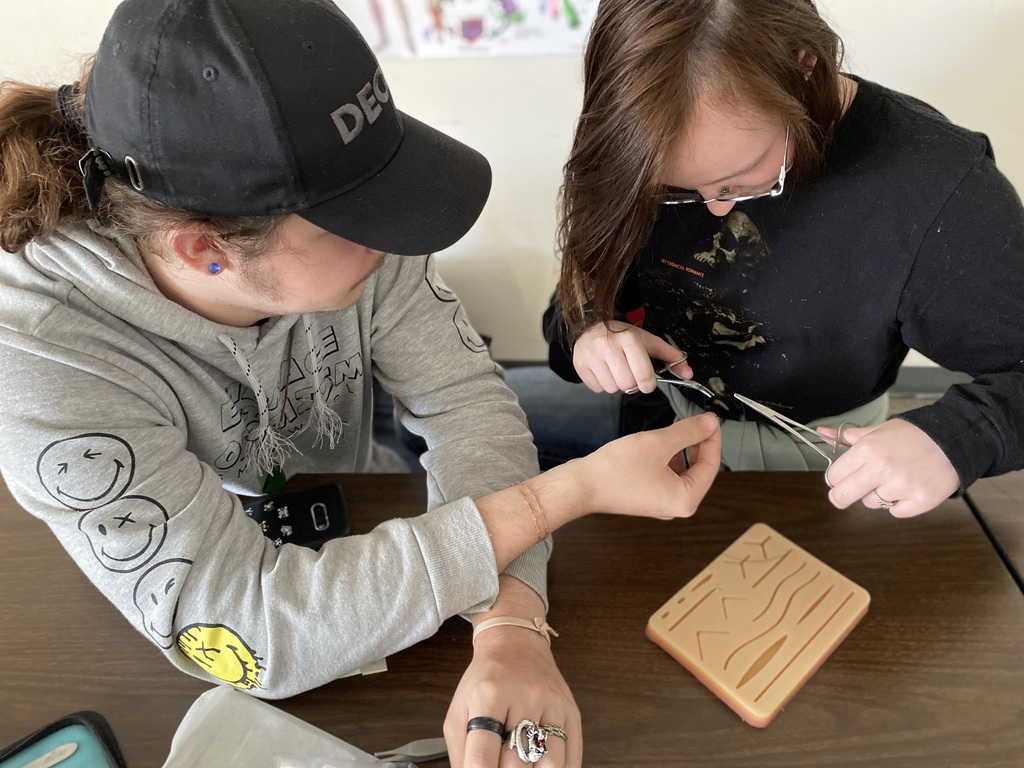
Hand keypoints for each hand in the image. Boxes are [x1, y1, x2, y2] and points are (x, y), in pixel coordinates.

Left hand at [444, 628, 580, 767]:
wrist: (516, 646)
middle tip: (500, 766)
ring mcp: (552, 705)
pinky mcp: (571, 712)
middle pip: (517, 764)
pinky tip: (542, 766)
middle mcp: (524, 698)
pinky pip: (571, 757)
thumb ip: (460, 752)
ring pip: (550, 764)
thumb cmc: (487, 680)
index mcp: (489, 696)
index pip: (483, 753)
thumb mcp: (459, 710)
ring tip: (522, 766)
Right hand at [477, 415, 720, 571]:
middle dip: (697, 444)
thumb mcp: (658, 443)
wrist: (582, 485)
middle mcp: (677, 506)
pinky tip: (658, 444)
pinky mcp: (647, 497)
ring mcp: (661, 503)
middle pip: (698, 470)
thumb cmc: (618, 469)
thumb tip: (711, 423)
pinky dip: (667, 459)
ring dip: (681, 450)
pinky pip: (666, 475)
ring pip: (681, 471)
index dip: (712, 438)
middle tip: (697, 421)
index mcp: (686, 499)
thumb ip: (688, 432)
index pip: (710, 465)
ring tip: (675, 429)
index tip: (711, 419)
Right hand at [573, 321, 692, 393]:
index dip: (648, 384)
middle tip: (629, 372)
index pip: (643, 375)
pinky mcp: (580, 365)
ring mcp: (591, 355)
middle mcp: (608, 345)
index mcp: (629, 338)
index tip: (647, 381)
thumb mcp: (649, 342)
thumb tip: (689, 374)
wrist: (590, 328)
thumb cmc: (623, 337)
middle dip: (631, 383)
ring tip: (615, 370)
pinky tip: (603, 371)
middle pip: (627, 385)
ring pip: (612, 388)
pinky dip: (602, 384)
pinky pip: (597, 388)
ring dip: (617, 384)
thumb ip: (670, 357)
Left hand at [819, 419, 959, 517]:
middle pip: (842, 496)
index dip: (837, 478)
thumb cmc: (913, 434)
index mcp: (867, 450)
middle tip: (853, 489)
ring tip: (895, 478)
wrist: (954, 439)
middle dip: (843, 495)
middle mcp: (882, 469)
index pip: (833, 476)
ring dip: (878, 495)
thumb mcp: (879, 430)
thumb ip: (848, 437)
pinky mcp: (920, 501)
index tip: (843, 476)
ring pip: (871, 503)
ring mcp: (901, 487)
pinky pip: (896, 512)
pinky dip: (900, 503)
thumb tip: (822, 433)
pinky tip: (909, 487)